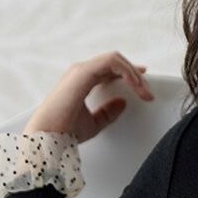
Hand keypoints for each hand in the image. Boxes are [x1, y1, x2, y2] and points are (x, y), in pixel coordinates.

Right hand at [22, 50, 154, 142]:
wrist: (49, 137)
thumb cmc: (63, 131)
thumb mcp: (94, 123)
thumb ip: (108, 112)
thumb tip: (123, 102)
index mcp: (82, 81)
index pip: (110, 69)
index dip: (129, 73)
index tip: (143, 83)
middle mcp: (81, 73)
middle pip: (116, 63)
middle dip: (135, 75)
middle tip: (148, 93)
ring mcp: (82, 71)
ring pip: (116, 59)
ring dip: (134, 73)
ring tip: (144, 90)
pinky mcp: (83, 73)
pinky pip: (112, 62)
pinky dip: (127, 71)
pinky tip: (135, 85)